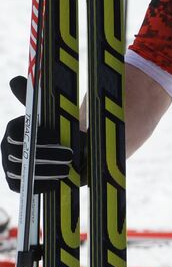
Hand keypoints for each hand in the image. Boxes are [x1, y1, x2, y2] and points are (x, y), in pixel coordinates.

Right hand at [3, 76, 83, 193]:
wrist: (68, 151)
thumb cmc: (59, 129)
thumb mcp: (50, 114)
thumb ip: (34, 99)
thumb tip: (14, 80)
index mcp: (13, 130)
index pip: (15, 133)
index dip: (36, 136)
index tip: (57, 137)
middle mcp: (7, 148)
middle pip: (19, 154)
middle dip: (45, 155)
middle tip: (69, 155)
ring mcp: (10, 166)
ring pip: (21, 171)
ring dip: (46, 171)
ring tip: (67, 169)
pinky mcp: (16, 182)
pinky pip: (21, 187)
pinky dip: (40, 186)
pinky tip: (57, 183)